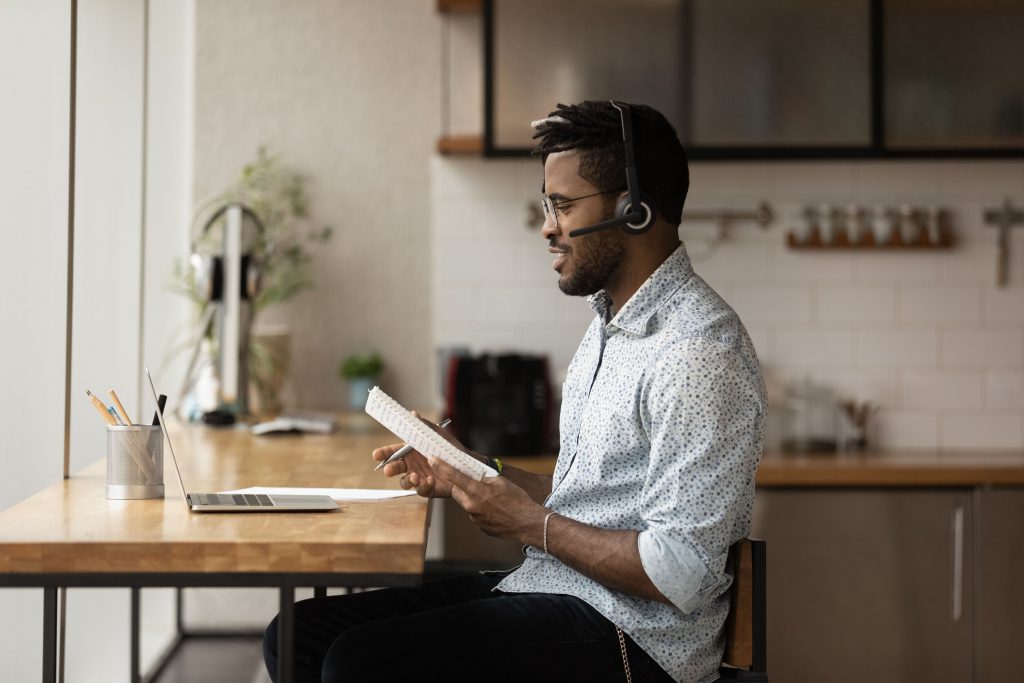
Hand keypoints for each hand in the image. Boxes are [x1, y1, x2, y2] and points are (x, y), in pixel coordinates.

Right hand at [370, 412, 471, 498]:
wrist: (466, 465)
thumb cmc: (450, 448)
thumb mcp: (437, 435)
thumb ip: (424, 426)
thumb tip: (413, 414)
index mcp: (411, 451)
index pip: (394, 452)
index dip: (384, 453)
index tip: (376, 455)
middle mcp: (412, 465)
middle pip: (395, 468)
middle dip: (390, 469)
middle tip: (388, 470)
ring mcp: (419, 477)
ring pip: (405, 482)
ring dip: (407, 480)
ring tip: (415, 476)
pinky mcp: (427, 489)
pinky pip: (420, 490)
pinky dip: (424, 486)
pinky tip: (431, 480)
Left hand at [428, 457, 545, 545]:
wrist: (527, 523)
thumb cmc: (517, 501)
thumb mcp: (501, 482)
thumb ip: (484, 479)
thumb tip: (475, 477)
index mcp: (476, 491)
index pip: (454, 476)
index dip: (442, 467)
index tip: (432, 460)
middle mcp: (471, 506)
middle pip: (458, 492)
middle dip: (462, 486)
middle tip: (475, 483)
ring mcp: (474, 518)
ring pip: (467, 504)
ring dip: (474, 499)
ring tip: (493, 500)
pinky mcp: (479, 527)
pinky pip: (475, 514)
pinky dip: (482, 510)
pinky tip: (496, 510)